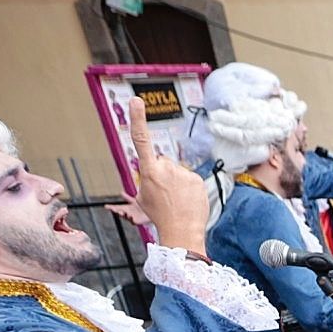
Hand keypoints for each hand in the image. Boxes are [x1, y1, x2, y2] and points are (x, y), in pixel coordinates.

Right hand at [104, 192, 150, 227]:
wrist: (151, 212)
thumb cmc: (142, 208)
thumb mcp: (134, 201)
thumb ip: (127, 198)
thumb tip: (121, 192)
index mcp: (126, 208)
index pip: (117, 208)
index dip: (111, 207)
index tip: (105, 206)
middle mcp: (127, 213)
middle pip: (119, 212)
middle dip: (116, 211)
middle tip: (112, 209)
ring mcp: (131, 218)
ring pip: (125, 217)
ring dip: (122, 214)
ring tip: (121, 212)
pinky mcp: (136, 221)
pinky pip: (132, 221)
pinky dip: (130, 218)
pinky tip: (130, 215)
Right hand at [127, 96, 206, 253]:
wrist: (181, 230)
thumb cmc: (160, 215)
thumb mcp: (142, 196)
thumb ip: (146, 179)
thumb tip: (152, 174)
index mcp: (148, 171)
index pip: (141, 140)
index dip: (138, 119)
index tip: (136, 101)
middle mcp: (166, 168)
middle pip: (162, 162)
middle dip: (163, 174)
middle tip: (165, 194)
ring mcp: (182, 172)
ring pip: (177, 171)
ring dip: (176, 182)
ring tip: (176, 199)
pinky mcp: (196, 178)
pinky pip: (190, 178)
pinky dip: (188, 187)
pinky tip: (187, 200)